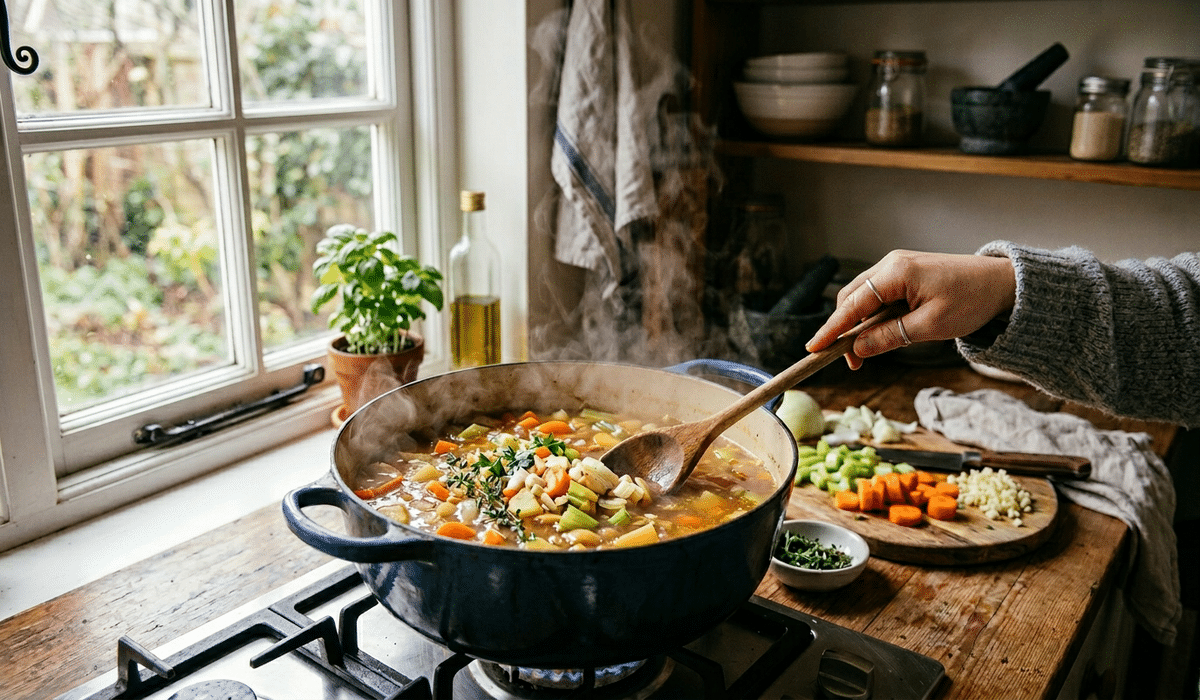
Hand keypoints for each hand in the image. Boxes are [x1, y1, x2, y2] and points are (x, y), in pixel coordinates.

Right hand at [805, 250, 1016, 368]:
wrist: (1002, 282)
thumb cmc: (971, 301)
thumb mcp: (930, 326)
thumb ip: (890, 336)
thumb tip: (858, 348)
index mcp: (895, 273)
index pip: (852, 305)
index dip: (831, 329)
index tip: (813, 348)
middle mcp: (890, 264)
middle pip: (851, 299)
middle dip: (844, 331)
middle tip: (851, 362)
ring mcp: (896, 267)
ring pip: (862, 298)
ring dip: (859, 325)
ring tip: (863, 353)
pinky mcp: (904, 273)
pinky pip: (877, 295)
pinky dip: (872, 316)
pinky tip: (878, 334)